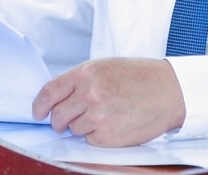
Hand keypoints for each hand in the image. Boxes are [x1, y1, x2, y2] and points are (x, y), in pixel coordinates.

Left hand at [31, 57, 185, 146]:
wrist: (169, 91)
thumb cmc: (139, 77)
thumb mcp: (106, 67)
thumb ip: (80, 80)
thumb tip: (57, 98)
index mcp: (86, 74)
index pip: (49, 92)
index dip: (39, 105)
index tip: (38, 113)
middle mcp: (89, 95)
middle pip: (58, 116)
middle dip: (60, 120)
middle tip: (70, 119)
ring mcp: (98, 117)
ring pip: (74, 129)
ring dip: (83, 126)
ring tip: (106, 114)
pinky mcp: (107, 137)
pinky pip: (90, 140)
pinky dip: (97, 136)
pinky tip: (114, 123)